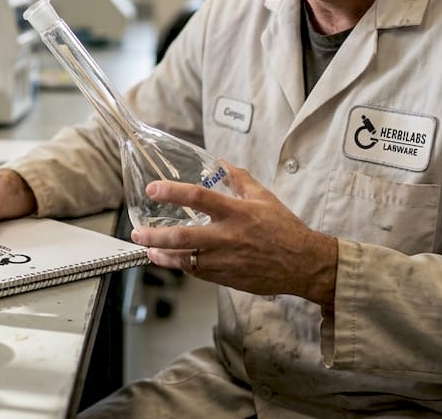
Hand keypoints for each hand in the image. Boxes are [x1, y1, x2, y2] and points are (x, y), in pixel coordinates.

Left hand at [128, 162, 337, 307]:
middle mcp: (228, 237)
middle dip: (155, 236)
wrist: (304, 264)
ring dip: (162, 255)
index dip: (172, 192)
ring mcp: (226, 260)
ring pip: (186, 260)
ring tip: (147, 249)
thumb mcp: (264, 197)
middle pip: (184, 237)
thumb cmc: (285, 229)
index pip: (199, 198)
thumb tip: (221, 164)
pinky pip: (198, 272)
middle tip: (137, 233)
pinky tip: (170, 259)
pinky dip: (181, 265)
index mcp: (237, 213)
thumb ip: (240, 179)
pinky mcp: (227, 277)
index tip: (154, 189)